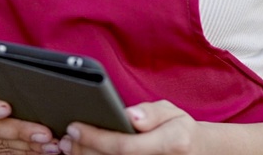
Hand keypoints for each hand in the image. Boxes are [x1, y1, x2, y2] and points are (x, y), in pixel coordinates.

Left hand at [60, 101, 201, 154]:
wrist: (196, 153)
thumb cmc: (179, 129)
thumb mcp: (172, 112)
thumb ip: (151, 113)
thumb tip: (130, 116)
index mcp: (170, 144)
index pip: (124, 146)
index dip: (96, 138)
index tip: (75, 127)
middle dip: (84, 149)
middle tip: (66, 136)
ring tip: (69, 146)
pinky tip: (83, 152)